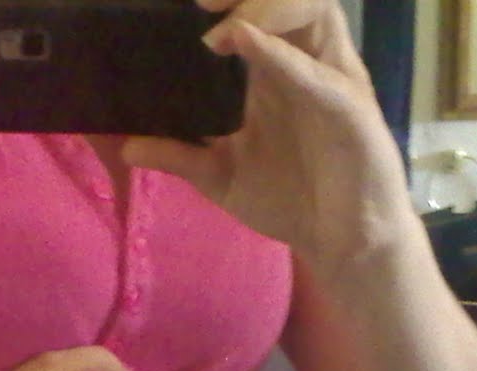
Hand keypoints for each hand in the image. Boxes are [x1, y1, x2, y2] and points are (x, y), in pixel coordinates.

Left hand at [123, 1, 414, 281]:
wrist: (340, 242)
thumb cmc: (291, 198)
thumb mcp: (221, 175)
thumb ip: (179, 154)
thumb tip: (127, 146)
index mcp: (277, 70)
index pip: (260, 9)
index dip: (229, 0)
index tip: (185, 7)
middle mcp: (307, 64)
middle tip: (201, 2)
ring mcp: (332, 81)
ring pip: (316, 12)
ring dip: (268, 6)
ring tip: (222, 23)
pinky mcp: (350, 109)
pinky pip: (317, 72)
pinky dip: (281, 55)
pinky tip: (245, 42)